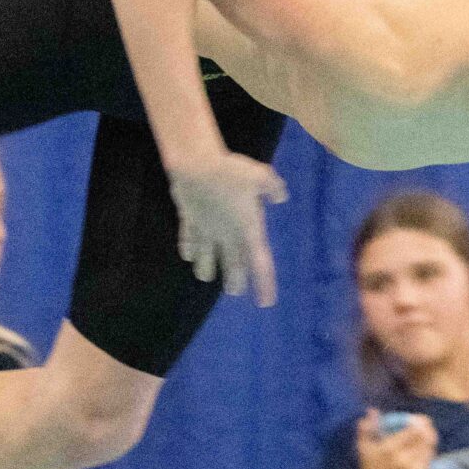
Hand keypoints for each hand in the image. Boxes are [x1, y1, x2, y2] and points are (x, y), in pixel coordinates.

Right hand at [169, 150, 288, 305]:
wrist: (196, 165)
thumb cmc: (231, 172)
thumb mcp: (261, 175)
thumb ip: (274, 188)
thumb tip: (281, 197)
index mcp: (247, 229)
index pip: (259, 262)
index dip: (264, 284)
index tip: (266, 302)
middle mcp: (226, 235)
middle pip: (232, 265)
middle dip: (234, 280)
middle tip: (235, 292)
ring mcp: (205, 230)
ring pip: (205, 258)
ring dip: (206, 269)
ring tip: (205, 276)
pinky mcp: (188, 220)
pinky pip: (188, 239)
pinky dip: (188, 249)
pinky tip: (187, 256)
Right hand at [353, 409, 438, 468]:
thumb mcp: (364, 448)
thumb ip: (367, 428)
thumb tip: (372, 410)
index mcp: (389, 449)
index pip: (413, 430)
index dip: (418, 421)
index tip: (416, 418)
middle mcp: (404, 458)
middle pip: (425, 437)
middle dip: (427, 428)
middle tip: (424, 424)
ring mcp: (414, 468)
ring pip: (430, 446)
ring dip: (429, 438)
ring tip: (424, 435)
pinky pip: (430, 458)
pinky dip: (428, 450)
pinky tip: (423, 448)